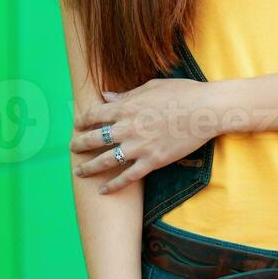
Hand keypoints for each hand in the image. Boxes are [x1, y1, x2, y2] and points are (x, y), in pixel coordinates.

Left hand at [70, 78, 219, 193]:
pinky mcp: (153, 161)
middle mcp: (128, 127)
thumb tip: (106, 96)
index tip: (77, 125)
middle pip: (94, 138)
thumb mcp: (150, 87)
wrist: (205, 110)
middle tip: (72, 148)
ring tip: (79, 172)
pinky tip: (103, 191)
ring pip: (106, 160)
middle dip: (79, 144)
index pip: (94, 115)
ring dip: (89, 167)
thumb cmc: (181, 93)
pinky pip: (128, 176)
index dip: (82, 120)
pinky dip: (114, 185)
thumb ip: (126, 95)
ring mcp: (139, 146)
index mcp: (126, 107)